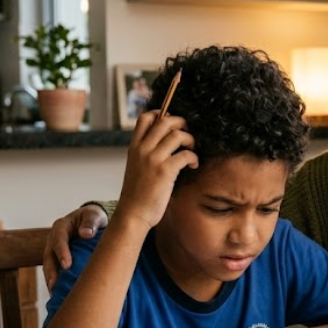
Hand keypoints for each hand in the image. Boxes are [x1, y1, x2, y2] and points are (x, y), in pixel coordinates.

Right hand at [43, 203, 109, 288]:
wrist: (92, 221)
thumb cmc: (94, 217)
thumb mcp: (94, 215)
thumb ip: (91, 222)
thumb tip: (86, 234)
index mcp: (61, 227)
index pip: (58, 239)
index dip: (61, 252)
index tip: (66, 265)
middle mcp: (54, 239)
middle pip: (49, 256)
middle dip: (51, 271)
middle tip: (54, 285)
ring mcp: (54, 251)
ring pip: (49, 266)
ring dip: (51, 280)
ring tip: (54, 294)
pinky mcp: (58, 260)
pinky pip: (55, 272)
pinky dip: (57, 282)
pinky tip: (60, 294)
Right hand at [117, 109, 196, 227]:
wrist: (133, 213)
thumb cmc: (137, 193)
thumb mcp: (136, 166)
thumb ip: (145, 152)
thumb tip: (163, 142)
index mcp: (134, 147)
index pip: (145, 118)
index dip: (162, 113)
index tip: (172, 123)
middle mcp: (142, 149)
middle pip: (164, 121)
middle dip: (181, 123)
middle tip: (188, 134)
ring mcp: (153, 159)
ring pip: (177, 135)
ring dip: (190, 140)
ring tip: (192, 150)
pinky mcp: (165, 171)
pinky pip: (186, 154)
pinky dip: (194, 158)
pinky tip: (193, 165)